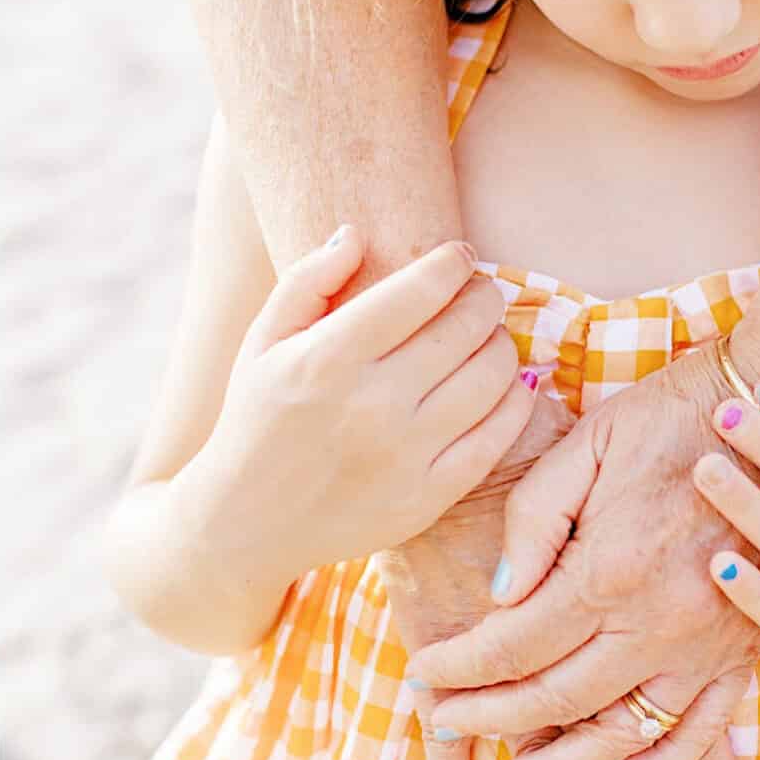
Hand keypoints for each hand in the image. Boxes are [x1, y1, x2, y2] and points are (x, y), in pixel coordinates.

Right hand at [189, 229, 536, 575]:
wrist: (244, 524)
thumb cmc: (255, 420)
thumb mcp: (262, 344)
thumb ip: (306, 282)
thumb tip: (355, 235)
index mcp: (327, 358)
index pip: (420, 290)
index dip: (454, 262)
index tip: (460, 255)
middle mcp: (370, 404)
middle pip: (466, 328)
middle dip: (485, 297)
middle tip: (481, 293)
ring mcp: (404, 455)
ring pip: (493, 377)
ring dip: (502, 344)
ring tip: (488, 338)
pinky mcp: (427, 497)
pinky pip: (498, 436)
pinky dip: (515, 400)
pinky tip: (505, 386)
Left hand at [404, 346, 759, 759]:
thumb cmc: (666, 417)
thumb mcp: (582, 448)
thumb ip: (533, 525)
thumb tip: (497, 599)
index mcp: (607, 571)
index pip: (511, 646)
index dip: (458, 669)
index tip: (420, 675)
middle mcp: (658, 622)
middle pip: (556, 701)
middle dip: (490, 721)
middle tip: (443, 723)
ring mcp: (708, 645)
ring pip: (624, 737)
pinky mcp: (746, 652)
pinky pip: (700, 733)